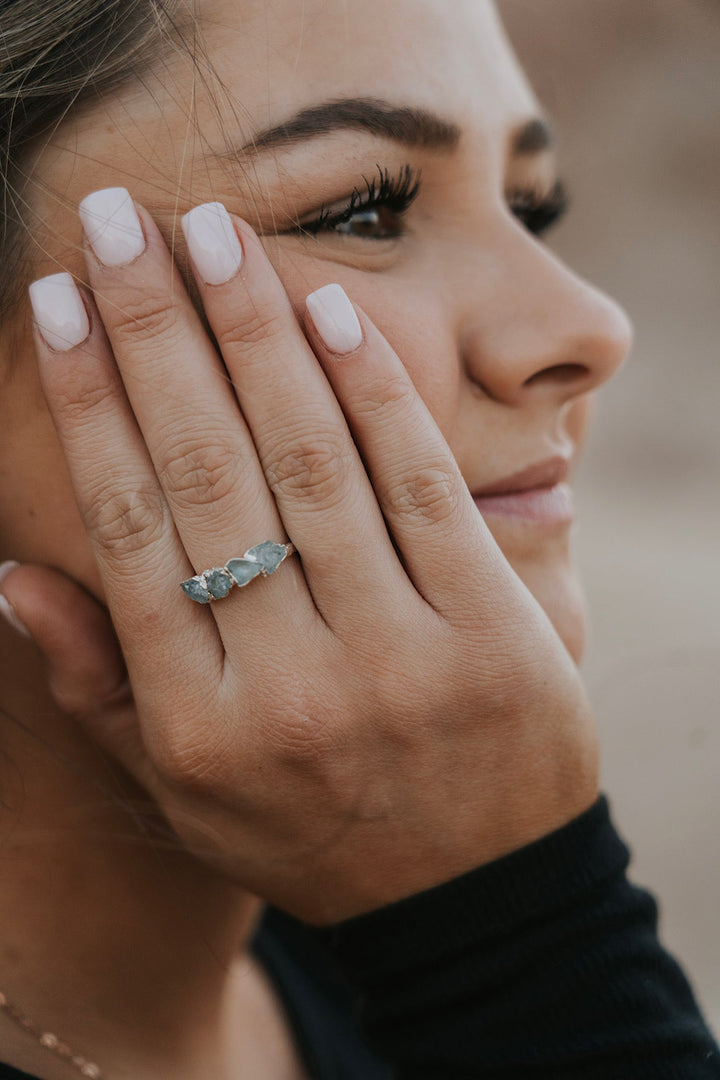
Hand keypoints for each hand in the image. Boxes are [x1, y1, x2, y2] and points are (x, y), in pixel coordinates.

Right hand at [16, 190, 597, 923]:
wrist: (474, 897)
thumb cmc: (315, 834)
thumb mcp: (187, 794)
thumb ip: (98, 688)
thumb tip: (7, 575)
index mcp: (198, 724)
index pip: (131, 531)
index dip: (91, 404)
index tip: (63, 302)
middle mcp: (288, 683)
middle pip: (209, 475)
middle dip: (157, 333)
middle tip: (120, 220)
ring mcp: (396, 655)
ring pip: (309, 464)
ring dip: (254, 334)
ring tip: (211, 235)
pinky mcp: (489, 630)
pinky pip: (419, 488)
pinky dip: (371, 393)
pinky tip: (326, 312)